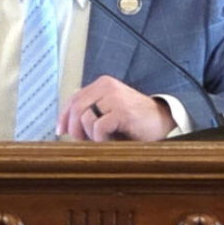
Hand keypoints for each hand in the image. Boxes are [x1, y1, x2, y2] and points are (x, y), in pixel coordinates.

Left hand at [60, 76, 174, 140]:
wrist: (162, 122)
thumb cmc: (135, 120)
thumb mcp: (109, 110)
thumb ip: (91, 110)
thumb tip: (66, 123)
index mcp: (103, 84)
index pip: (74, 98)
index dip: (64, 116)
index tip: (61, 130)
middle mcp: (107, 87)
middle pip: (76, 107)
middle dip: (74, 128)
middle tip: (81, 140)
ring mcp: (115, 97)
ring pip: (85, 117)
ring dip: (89, 134)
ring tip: (101, 139)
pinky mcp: (122, 111)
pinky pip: (98, 126)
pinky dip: (99, 138)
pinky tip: (108, 140)